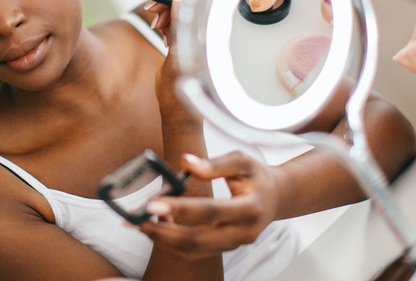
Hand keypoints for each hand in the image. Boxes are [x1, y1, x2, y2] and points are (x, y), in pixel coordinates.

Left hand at [138, 151, 282, 259]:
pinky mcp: (224, 249)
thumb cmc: (257, 177)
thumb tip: (186, 162)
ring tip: (142, 224)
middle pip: (198, 241)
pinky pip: (195, 253)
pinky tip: (158, 228)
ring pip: (193, 251)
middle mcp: (243, 232)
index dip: (180, 208)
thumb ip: (215, 163)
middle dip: (164, 233)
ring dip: (164, 241)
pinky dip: (173, 244)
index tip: (153, 203)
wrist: (276, 198)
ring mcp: (233, 244)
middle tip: (139, 220)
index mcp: (250, 208)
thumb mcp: (242, 162)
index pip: (210, 211)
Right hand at [149, 0, 190, 120]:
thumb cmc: (181, 90)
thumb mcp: (176, 56)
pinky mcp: (186, 45)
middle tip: (153, 16)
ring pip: (177, 15)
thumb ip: (178, 28)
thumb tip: (179, 1)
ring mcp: (193, 40)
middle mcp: (200, 36)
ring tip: (158, 31)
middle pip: (184, 6)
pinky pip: (175, 26)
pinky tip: (162, 36)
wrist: (178, 109)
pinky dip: (166, 26)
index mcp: (203, 38)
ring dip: (164, 17)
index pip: (195, 3)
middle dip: (166, 6)